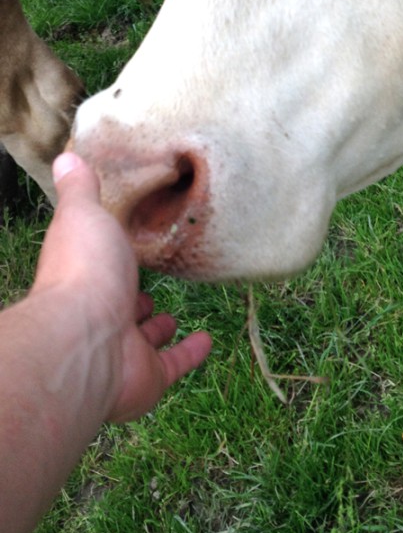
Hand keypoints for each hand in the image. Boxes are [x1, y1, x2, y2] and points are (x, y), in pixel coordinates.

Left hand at [32, 152, 211, 422]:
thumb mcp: (84, 214)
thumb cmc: (84, 271)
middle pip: (119, 304)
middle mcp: (100, 314)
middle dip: (134, 296)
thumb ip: (81, 189)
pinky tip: (206, 340)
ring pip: (142, 337)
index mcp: (86, 275)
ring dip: (156, 327)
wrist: (85, 340)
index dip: (113, 255)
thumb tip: (65, 156)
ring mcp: (123, 349)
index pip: (101, 264)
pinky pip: (173, 364)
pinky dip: (189, 354)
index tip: (131, 241)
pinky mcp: (148, 375)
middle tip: (152, 282)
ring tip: (170, 313)